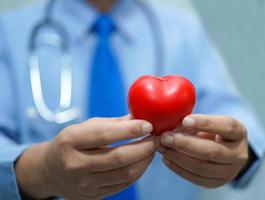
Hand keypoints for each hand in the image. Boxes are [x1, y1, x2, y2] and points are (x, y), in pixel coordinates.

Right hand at [16, 116, 157, 199]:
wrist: (50, 170)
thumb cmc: (71, 143)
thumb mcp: (85, 127)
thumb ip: (114, 123)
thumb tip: (141, 117)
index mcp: (71, 141)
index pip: (106, 135)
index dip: (131, 130)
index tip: (149, 125)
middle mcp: (75, 165)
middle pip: (119, 158)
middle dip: (144, 147)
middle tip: (157, 138)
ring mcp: (84, 184)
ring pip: (126, 174)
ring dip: (145, 160)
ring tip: (152, 149)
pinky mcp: (92, 196)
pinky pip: (123, 185)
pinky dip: (138, 172)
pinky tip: (142, 161)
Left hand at [159, 114, 247, 187]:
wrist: (223, 150)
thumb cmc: (212, 131)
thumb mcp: (209, 122)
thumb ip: (194, 122)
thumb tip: (171, 127)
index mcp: (240, 132)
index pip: (226, 126)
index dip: (206, 123)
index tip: (185, 120)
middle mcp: (239, 154)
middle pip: (212, 151)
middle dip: (185, 144)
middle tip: (166, 137)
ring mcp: (230, 172)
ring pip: (202, 167)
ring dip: (178, 157)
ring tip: (162, 148)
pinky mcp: (217, 182)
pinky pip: (196, 178)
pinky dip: (179, 169)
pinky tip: (167, 159)